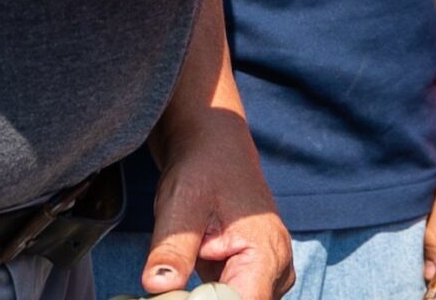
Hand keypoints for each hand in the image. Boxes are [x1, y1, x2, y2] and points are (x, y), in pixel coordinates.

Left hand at [135, 111, 291, 299]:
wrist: (214, 150)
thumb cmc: (202, 169)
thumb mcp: (181, 204)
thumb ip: (173, 249)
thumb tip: (157, 286)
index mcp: (268, 252)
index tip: (172, 293)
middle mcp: (277, 269)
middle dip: (200, 298)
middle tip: (175, 269)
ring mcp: (270, 275)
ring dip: (202, 296)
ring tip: (187, 258)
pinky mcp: (255, 277)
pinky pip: (231, 298)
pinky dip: (204, 294)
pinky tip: (191, 267)